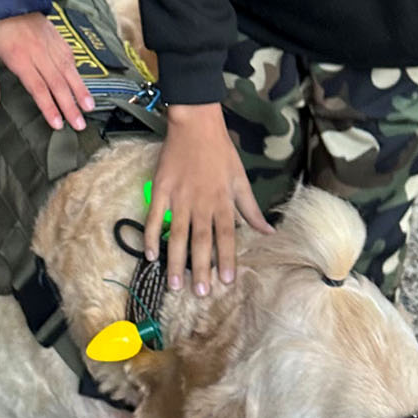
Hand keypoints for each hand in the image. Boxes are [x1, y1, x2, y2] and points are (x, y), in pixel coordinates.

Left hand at [0, 11, 93, 131]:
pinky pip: (70, 57)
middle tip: (80, 124)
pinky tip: (83, 84)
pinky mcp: (56, 37)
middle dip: (70, 106)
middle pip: (58, 83)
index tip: (57, 124)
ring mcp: (50, 44)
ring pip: (69, 71)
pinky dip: (78, 72)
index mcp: (19, 58)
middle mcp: (38, 52)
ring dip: (80, 90)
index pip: (38, 88)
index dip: (49, 107)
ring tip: (89, 107)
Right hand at [144, 104, 269, 294]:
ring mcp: (179, 198)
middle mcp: (201, 203)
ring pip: (177, 234)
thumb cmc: (221, 151)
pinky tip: (149, 254)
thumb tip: (268, 231)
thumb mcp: (241, 179)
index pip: (226, 236)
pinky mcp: (161, 190)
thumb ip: (251, 208)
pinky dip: (151, 236)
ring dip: (176, 260)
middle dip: (201, 268)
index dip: (226, 259)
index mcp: (223, 201)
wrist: (195, 124)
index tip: (226, 282)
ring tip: (175, 284)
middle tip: (198, 292)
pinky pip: (154, 217)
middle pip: (201, 241)